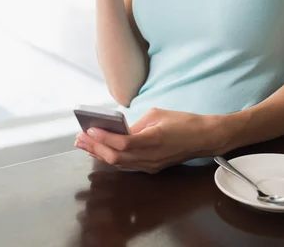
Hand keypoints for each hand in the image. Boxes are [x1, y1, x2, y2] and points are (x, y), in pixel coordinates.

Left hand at [74, 108, 220, 172]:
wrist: (203, 138)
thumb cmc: (183, 122)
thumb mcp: (158, 114)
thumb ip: (136, 124)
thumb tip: (119, 130)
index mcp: (153, 140)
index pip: (122, 143)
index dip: (104, 138)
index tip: (89, 130)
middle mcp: (150, 157)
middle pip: (116, 157)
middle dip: (95, 148)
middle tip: (79, 139)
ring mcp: (151, 165)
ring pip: (119, 164)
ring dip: (100, 154)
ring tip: (84, 145)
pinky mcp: (152, 168)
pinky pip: (127, 165)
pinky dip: (112, 157)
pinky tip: (102, 150)